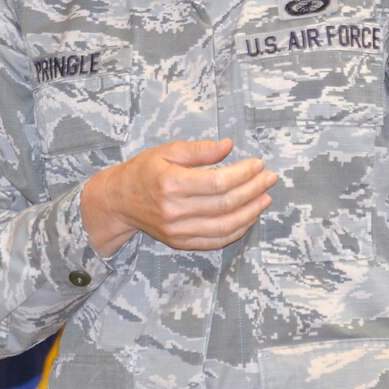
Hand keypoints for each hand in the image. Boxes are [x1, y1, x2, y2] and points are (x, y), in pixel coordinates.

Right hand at [80, 137, 277, 256]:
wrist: (118, 201)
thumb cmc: (144, 171)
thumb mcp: (167, 151)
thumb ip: (199, 150)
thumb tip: (228, 145)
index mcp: (171, 183)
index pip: (218, 182)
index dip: (243, 173)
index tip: (258, 164)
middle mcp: (174, 210)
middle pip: (225, 203)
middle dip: (253, 190)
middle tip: (270, 178)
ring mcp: (177, 230)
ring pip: (224, 226)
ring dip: (250, 213)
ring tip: (265, 198)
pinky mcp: (179, 242)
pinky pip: (214, 241)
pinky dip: (236, 231)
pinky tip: (249, 218)